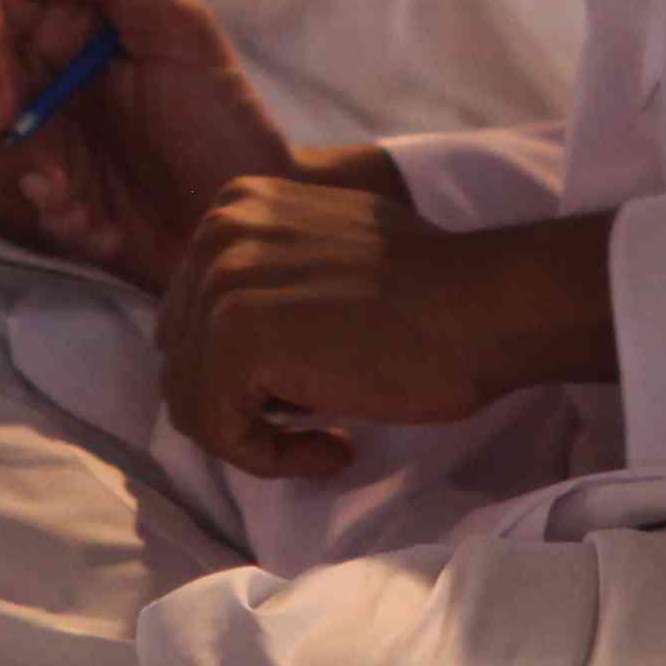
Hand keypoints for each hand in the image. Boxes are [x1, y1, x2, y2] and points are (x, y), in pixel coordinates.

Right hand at [0, 0, 304, 285]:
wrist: (237, 217)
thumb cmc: (221, 122)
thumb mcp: (186, 34)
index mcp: (62, 24)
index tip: (8, 110)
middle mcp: (32, 76)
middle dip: (7, 145)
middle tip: (60, 182)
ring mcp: (25, 139)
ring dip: (25, 187)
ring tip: (93, 212)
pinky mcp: (25, 197)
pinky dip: (41, 221)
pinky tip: (99, 230)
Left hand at [161, 179, 614, 478]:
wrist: (482, 304)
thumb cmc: (431, 290)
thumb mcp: (330, 250)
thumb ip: (273, 275)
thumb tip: (227, 348)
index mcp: (234, 206)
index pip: (190, 317)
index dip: (239, 373)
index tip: (306, 394)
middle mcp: (215, 232)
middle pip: (183, 359)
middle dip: (240, 405)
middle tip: (313, 425)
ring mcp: (220, 282)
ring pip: (192, 403)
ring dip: (256, 439)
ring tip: (328, 440)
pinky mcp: (237, 339)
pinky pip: (219, 431)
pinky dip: (272, 459)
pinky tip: (335, 447)